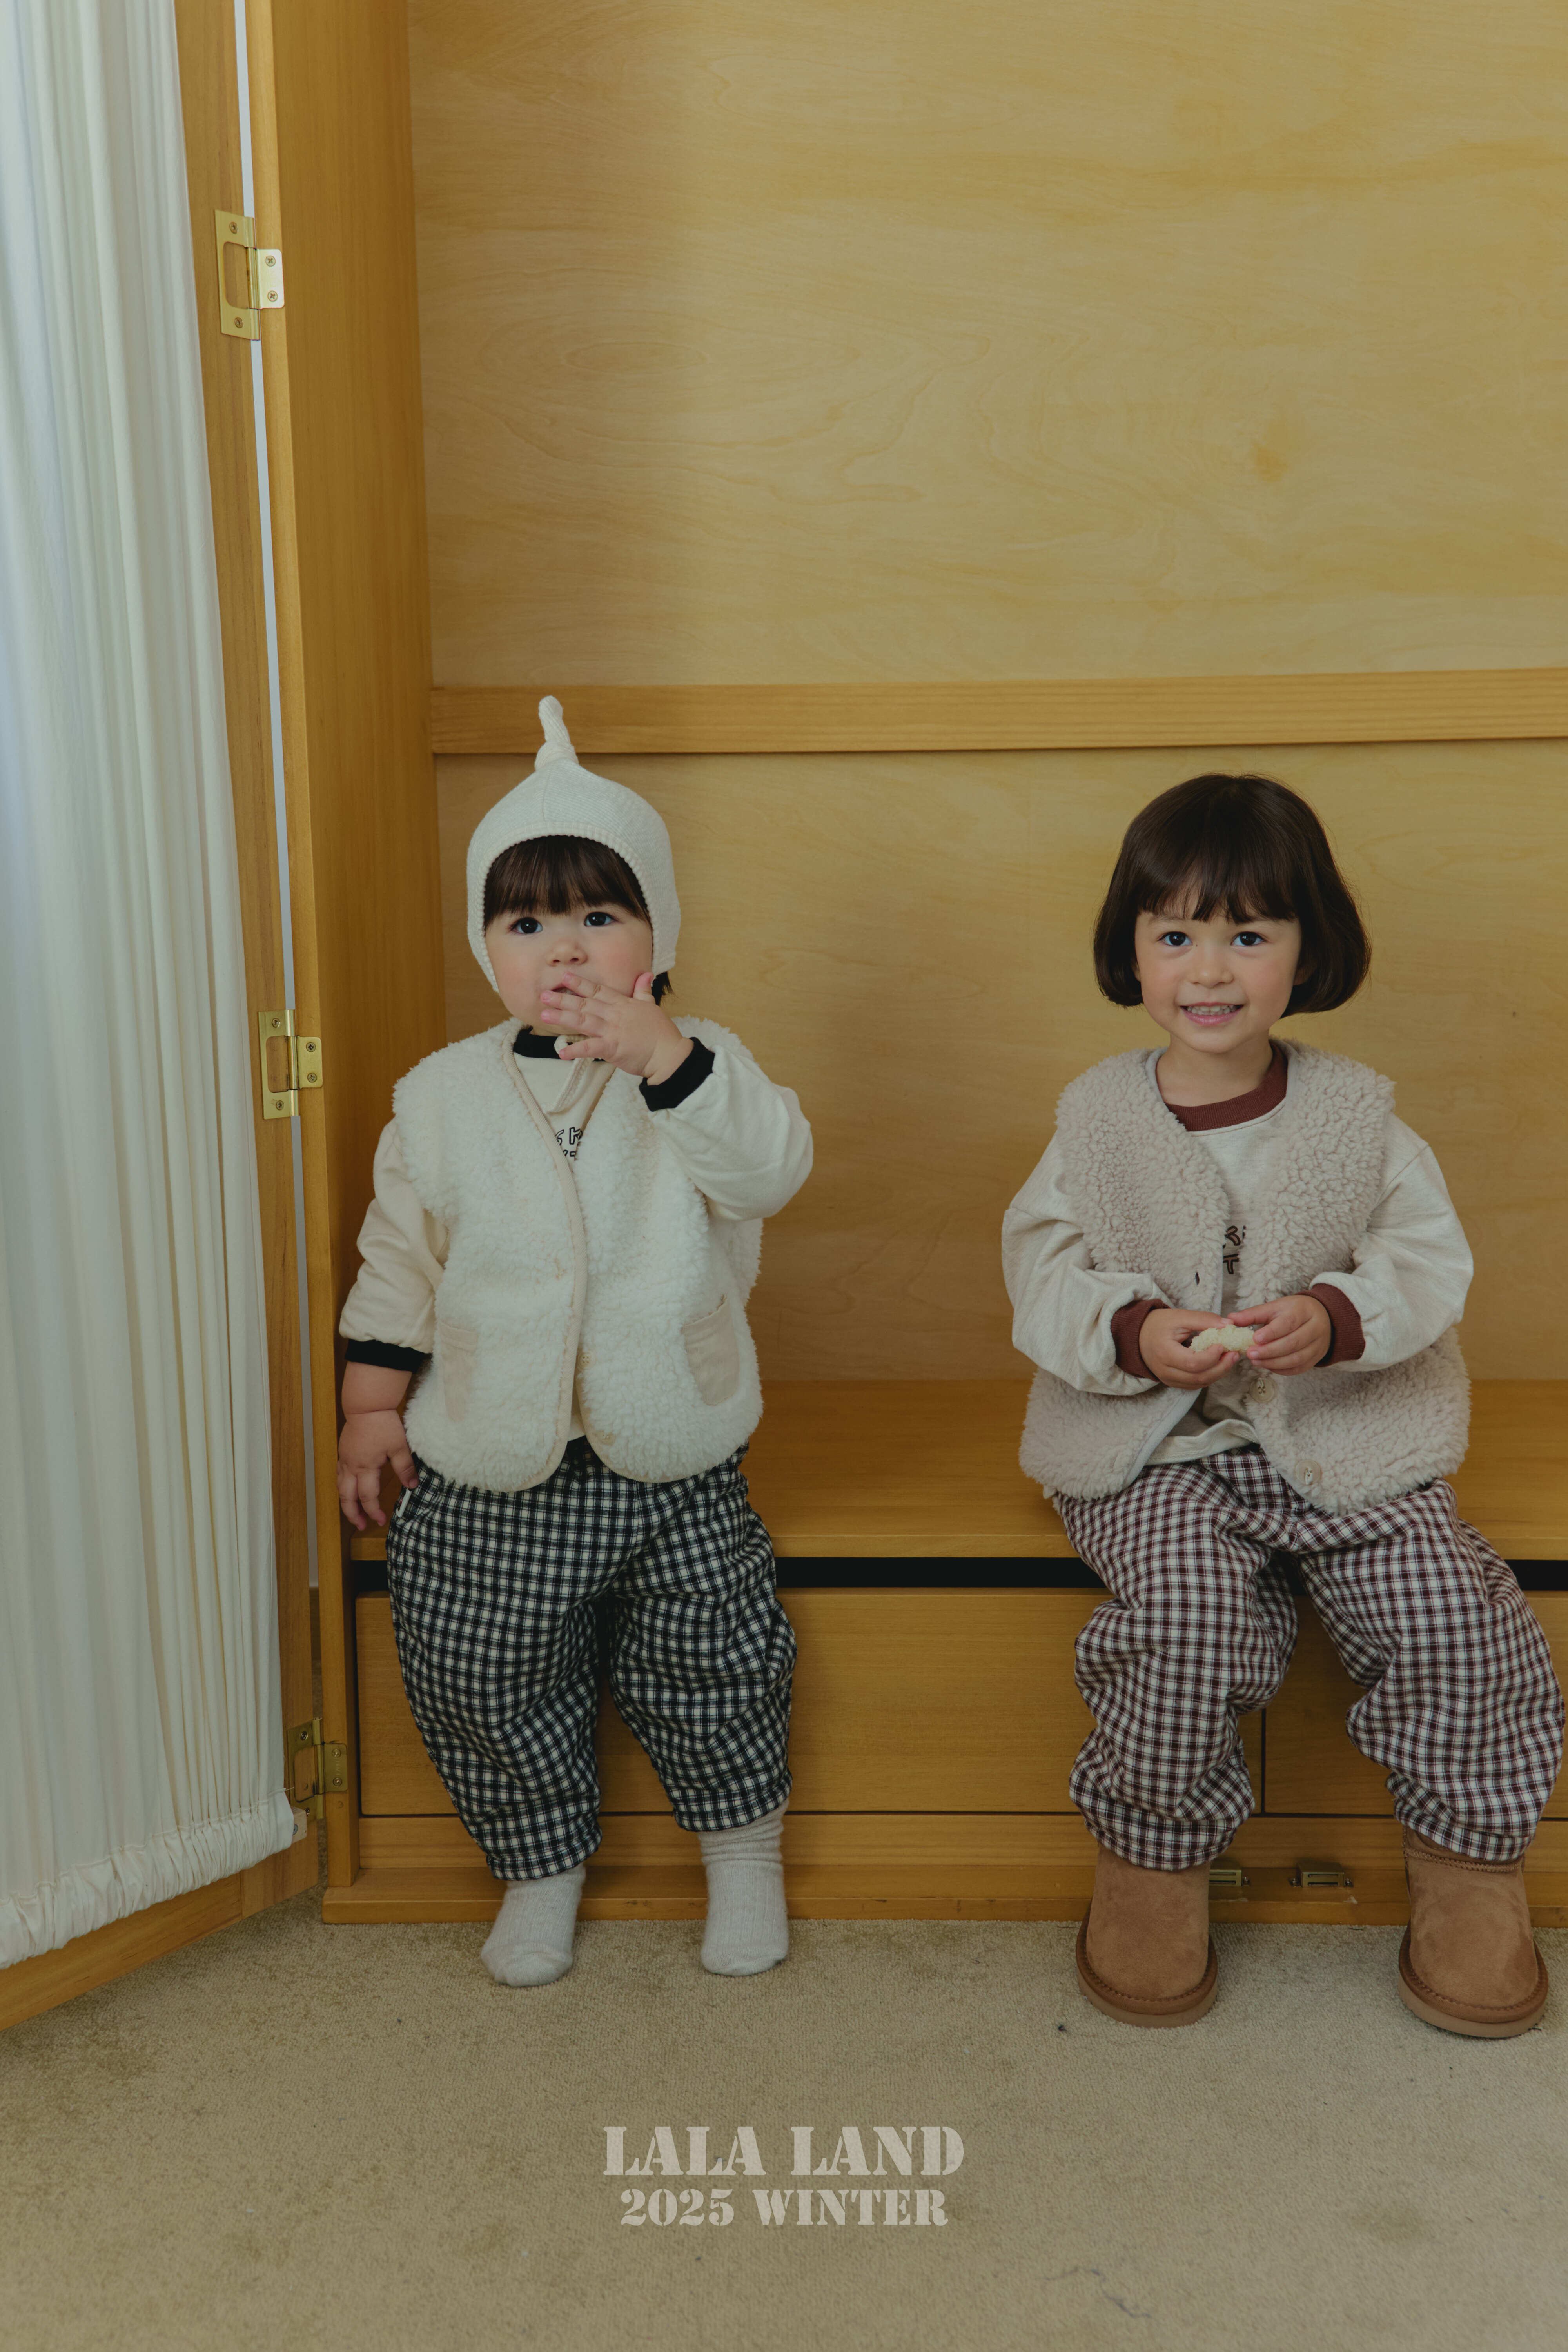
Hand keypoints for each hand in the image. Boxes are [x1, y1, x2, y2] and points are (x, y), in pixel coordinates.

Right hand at [337, 1409, 416, 1529]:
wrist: (366, 1405)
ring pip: (340, 1487)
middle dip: (353, 1514)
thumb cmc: (383, 1424)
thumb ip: (405, 1467)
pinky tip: (348, 1488)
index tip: (381, 1521)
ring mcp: (345, 1459)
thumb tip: (413, 1486)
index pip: (367, 1497)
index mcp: (365, 1467)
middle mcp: (351, 1466)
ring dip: (346, 1502)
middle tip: (360, 1526)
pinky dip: (342, 1486)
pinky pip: (339, 1475)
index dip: (374, 1511)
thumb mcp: (399, 1446)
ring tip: (353, 1512)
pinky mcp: (343, 1452)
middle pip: (346, 1497)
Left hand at [537, 970, 692, 1083]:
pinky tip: (561, 1052)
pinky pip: (590, 1048)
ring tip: (544, 1016)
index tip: (564, 977)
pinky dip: (575, 1050)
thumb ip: (643, 991)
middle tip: (543, 995)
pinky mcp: (612, 1048)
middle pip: (584, 1004)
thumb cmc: (660, 1032)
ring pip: (582, 1021)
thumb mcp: (651, 1006)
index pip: (598, 990)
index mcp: (622, 1004)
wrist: (668, 1054)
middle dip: (562, 999)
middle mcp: (614, 1015)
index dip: (580, 983)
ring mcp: (612, 1031)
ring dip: (562, 1018)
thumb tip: (645, 974)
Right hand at [1137, 1308, 1246, 1389]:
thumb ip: (1203, 1320)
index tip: (1223, 1344)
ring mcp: (1169, 1380)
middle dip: (1221, 1367)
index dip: (1212, 1356)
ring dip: (1218, 1372)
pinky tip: (1218, 1364)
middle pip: (1199, 1377)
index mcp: (1164, 1353)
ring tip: (1230, 1358)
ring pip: (1200, 1383)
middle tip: (1234, 1354)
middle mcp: (1165, 1371)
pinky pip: (1196, 1384)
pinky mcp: (1173, 1382)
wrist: (1138, 1336)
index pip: (1193, 1363)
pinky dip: (1210, 1376)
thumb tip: (1228, 1325)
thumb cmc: (1157, 1324)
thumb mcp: (1179, 1316)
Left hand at [1228, 1294, 1331, 1375]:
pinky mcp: (1316, 1357)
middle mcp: (1315, 1328)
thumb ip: (1253, 1314)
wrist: (1320, 1317)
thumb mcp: (1275, 1307)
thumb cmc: (1293, 1311)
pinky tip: (1267, 1366)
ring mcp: (1318, 1345)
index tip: (1255, 1339)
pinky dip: (1282, 1369)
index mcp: (1303, 1311)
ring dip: (1274, 1362)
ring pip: (1297, 1358)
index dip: (1272, 1332)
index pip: (1288, 1323)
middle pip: (1293, 1343)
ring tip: (1256, 1361)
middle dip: (1270, 1351)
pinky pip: (1299, 1368)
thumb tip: (1231, 1319)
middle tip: (1250, 1354)